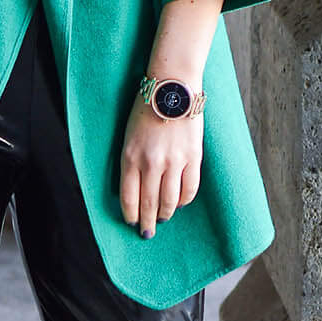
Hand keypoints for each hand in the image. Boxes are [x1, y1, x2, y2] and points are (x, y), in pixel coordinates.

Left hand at [119, 93, 202, 238]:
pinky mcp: (193, 157)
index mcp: (130, 157)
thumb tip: (136, 188)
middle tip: (147, 233)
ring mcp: (174, 162)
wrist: (171, 87)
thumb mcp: (128, 135)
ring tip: (163, 220)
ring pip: (170, 200)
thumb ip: (130, 161)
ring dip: (165, 214)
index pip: (129, 197)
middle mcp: (151, 163)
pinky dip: (184, 200)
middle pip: (149, 203)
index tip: (132, 223)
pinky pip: (189, 188)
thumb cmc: (145, 108)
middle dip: (147, 222)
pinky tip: (179, 204)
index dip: (131, 214)